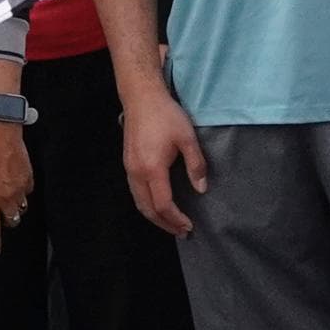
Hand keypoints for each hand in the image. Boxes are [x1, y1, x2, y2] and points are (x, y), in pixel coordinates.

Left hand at [0, 117, 32, 255]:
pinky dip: (22, 194)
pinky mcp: (27, 177)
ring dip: (14, 211)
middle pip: (10, 221)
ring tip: (7, 204)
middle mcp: (6, 197)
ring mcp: (19, 188)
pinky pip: (27, 192)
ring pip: (21, 209)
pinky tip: (14, 187)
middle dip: (5, 225)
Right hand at [120, 85, 207, 237]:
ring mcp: (129, 169)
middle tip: (181, 232)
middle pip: (147, 209)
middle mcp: (136, 173)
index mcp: (152, 169)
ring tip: (170, 224)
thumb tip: (201, 189)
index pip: (163, 205)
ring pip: (139, 202)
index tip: (188, 226)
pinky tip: (157, 205)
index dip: (175, 219)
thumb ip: (196, 165)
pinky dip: (147, 205)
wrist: (141, 97)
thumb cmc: (166, 115)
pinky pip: (135, 193)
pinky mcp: (127, 164)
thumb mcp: (187, 138)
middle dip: (164, 224)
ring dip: (154, 217)